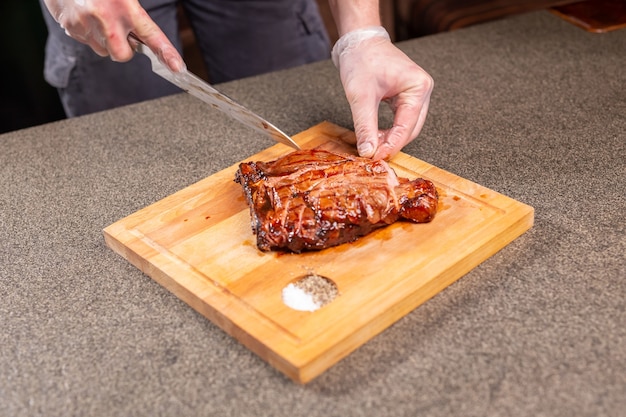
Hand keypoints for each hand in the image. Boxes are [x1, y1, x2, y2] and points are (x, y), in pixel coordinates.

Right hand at [42, 0, 183, 71]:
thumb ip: (134, 15)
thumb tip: (142, 41)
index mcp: (126, 6)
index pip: (152, 35)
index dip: (167, 53)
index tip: (178, 68)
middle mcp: (107, 17)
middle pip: (122, 55)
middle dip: (124, 50)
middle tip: (120, 32)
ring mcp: (86, 24)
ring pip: (104, 50)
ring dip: (105, 39)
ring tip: (99, 16)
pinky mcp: (70, 28)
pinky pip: (86, 41)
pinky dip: (89, 32)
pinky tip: (86, 15)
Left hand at [333, 28, 432, 159]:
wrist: (358, 42)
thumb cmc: (362, 60)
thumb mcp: (360, 96)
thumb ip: (365, 126)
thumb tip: (368, 151)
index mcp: (418, 87)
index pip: (407, 126)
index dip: (391, 144)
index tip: (375, 157)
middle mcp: (422, 90)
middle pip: (411, 129)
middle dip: (392, 143)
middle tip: (373, 155)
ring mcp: (416, 94)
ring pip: (407, 126)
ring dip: (390, 138)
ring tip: (371, 145)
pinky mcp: (406, 96)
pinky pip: (401, 120)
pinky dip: (389, 130)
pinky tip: (375, 135)